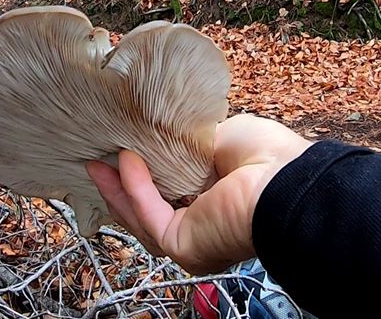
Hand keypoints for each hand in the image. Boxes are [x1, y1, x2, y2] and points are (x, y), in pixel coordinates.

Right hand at [86, 113, 312, 274]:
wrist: (284, 182)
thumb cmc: (267, 156)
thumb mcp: (221, 137)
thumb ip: (191, 142)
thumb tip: (167, 133)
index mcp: (218, 201)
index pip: (173, 192)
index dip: (146, 173)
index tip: (124, 149)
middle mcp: (205, 225)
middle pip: (150, 209)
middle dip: (122, 185)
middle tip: (99, 159)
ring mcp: (192, 239)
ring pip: (142, 217)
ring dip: (118, 189)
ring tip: (96, 162)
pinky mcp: (182, 245)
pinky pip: (151, 215)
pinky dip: (134, 189)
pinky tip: (125, 161)